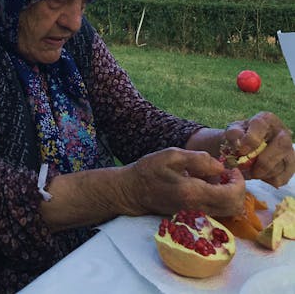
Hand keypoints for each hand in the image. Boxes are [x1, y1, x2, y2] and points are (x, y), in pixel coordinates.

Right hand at [120, 147, 244, 216]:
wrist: (133, 191)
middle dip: (238, 189)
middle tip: (229, 173)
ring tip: (217, 177)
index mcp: (193, 192)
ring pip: (228, 211)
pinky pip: (217, 211)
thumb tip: (220, 166)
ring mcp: (196, 216)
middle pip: (234, 207)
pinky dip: (221, 198)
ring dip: (230, 194)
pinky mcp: (194, 217)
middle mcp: (198, 208)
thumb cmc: (150, 170)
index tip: (232, 169)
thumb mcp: (172, 155)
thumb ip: (199, 159)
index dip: (238, 182)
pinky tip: (209, 184)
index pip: (231, 196)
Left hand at [224, 111, 294, 186]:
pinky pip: (282, 178)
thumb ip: (233, 133)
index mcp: (266, 119)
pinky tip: (258, 175)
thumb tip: (238, 139)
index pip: (261, 125)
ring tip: (248, 172)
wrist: (246, 147)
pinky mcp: (290, 166)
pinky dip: (267, 180)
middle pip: (280, 145)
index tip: (241, 151)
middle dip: (262, 161)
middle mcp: (282, 132)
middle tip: (247, 168)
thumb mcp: (233, 131)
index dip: (251, 139)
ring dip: (262, 173)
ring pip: (281, 164)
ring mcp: (289, 150)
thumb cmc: (240, 136)